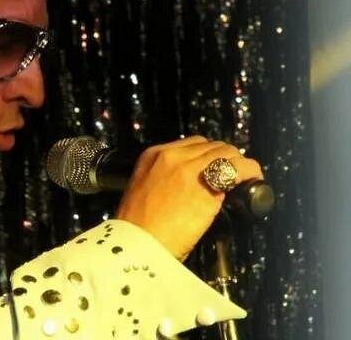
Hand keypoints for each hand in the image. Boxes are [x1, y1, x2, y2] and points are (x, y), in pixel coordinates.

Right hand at [115, 136, 262, 259]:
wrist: (137, 245)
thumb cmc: (139, 228)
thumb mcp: (143, 191)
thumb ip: (164, 180)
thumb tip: (189, 185)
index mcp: (152, 156)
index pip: (193, 144)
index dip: (209, 155)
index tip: (215, 168)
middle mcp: (171, 156)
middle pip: (212, 145)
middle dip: (226, 159)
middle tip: (234, 176)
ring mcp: (190, 168)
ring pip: (228, 153)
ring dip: (240, 165)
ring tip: (246, 179)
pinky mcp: (207, 185)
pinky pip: (238, 169)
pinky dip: (250, 173)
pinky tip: (253, 182)